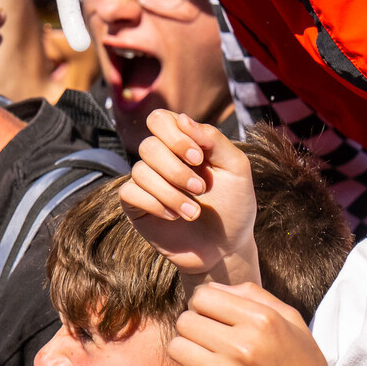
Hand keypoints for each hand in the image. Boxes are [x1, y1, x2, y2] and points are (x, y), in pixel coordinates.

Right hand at [120, 111, 257, 286]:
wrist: (226, 247)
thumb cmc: (234, 205)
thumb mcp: (236, 168)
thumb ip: (213, 139)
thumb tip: (182, 118)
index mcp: (182, 143)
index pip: (159, 119)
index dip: (175, 135)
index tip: (198, 157)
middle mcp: (160, 159)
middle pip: (148, 146)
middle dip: (177, 170)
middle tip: (201, 189)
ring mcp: (145, 182)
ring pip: (140, 172)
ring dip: (172, 194)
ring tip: (194, 213)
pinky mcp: (135, 205)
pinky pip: (130, 193)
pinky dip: (156, 205)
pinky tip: (174, 217)